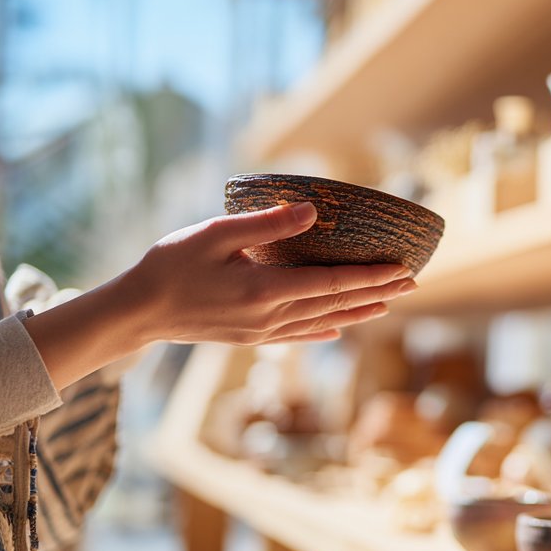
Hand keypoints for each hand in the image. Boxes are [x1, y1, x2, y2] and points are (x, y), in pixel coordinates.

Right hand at [23, 202, 417, 388]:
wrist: (136, 312)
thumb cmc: (170, 264)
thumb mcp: (215, 234)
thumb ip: (265, 224)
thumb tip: (314, 212)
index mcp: (266, 290)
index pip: (333, 284)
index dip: (372, 276)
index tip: (405, 267)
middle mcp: (270, 318)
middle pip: (337, 306)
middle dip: (378, 293)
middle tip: (414, 283)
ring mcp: (261, 333)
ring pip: (323, 324)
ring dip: (358, 312)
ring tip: (389, 304)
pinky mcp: (248, 338)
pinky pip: (296, 336)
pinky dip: (323, 332)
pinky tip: (337, 331)